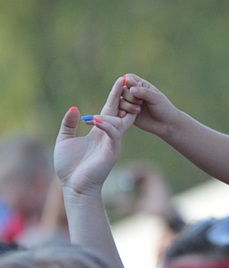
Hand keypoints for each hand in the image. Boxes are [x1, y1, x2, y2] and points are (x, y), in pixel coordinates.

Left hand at [55, 77, 135, 196]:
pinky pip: (113, 134)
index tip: (120, 81)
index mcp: (100, 132)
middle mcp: (109, 136)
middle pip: (119, 111)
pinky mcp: (112, 151)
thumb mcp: (64, 140)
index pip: (109, 110)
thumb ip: (69, 124)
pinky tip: (96, 121)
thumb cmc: (69, 167)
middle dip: (122, 96)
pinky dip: (106, 125)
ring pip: (117, 121)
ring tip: (105, 104)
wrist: (74, 187)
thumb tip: (75, 108)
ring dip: (113, 110)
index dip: (114, 96)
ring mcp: (112, 143)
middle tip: (125, 80)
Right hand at [118, 73, 178, 136]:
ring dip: (127, 105)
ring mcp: (130, 103)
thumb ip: (144, 92)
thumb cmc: (164, 109)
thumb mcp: (156, 98)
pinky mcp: (127, 113)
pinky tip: (127, 115)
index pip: (128, 78)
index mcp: (141, 85)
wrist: (166, 124)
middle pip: (121, 89)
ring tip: (138, 110)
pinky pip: (119, 110)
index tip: (134, 89)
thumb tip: (131, 89)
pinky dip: (121, 112)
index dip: (128, 82)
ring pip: (119, 100)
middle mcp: (133, 93)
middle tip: (140, 102)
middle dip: (129, 96)